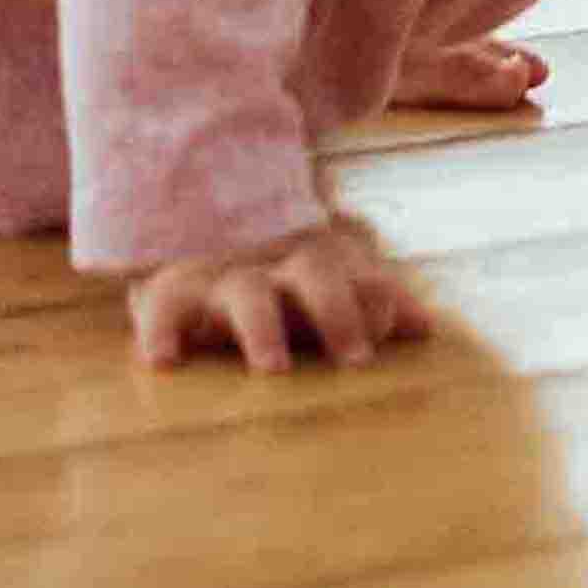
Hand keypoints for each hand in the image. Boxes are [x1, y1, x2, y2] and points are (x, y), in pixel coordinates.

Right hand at [129, 209, 436, 374]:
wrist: (187, 219)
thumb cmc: (274, 269)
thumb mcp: (327, 274)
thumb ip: (375, 299)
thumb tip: (427, 330)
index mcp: (319, 258)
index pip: (362, 273)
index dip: (379, 299)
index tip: (397, 332)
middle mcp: (275, 265)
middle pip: (316, 274)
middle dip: (339, 311)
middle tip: (357, 359)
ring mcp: (222, 278)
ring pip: (247, 296)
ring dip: (263, 330)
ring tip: (275, 368)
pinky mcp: (167, 295)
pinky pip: (160, 313)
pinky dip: (161, 334)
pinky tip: (165, 363)